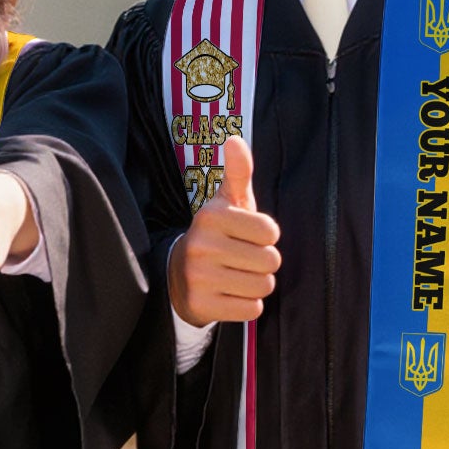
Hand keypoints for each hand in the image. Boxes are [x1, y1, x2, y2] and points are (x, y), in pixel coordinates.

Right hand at [167, 134, 280, 323]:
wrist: (177, 275)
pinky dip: (246, 304)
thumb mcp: (226, 203)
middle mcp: (201, 245)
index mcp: (211, 216)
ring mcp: (199, 277)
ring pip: (263, 286)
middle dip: (263, 263)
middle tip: (241, 259)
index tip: (246, 236)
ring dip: (256, 284)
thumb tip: (235, 139)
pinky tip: (229, 294)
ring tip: (236, 276)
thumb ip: (237, 173)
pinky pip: (251, 309)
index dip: (266, 237)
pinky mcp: (201, 305)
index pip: (271, 232)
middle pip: (271, 261)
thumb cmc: (216, 235)